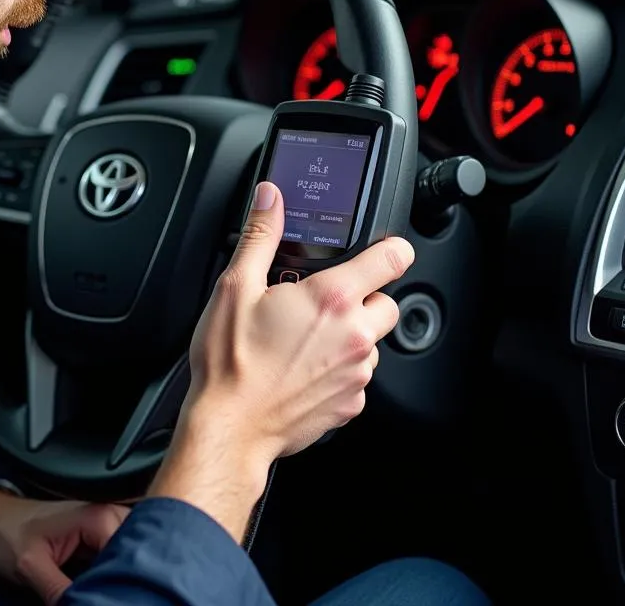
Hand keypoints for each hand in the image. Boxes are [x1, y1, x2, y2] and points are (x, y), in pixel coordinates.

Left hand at [0, 491, 129, 603]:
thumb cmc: (10, 533)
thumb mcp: (31, 566)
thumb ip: (59, 590)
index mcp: (97, 516)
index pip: (130, 551)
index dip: (124, 579)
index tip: (114, 597)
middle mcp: (108, 515)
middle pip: (134, 551)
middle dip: (127, 576)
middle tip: (115, 597)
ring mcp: (105, 525)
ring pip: (128, 554)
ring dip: (120, 575)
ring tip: (108, 593)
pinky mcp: (98, 536)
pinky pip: (115, 556)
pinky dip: (112, 572)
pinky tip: (104, 588)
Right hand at [150, 181, 412, 538]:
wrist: (230, 428)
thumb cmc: (231, 362)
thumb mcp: (236, 285)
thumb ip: (261, 234)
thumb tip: (270, 197)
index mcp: (332, 298)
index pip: (394, 258)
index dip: (389, 247)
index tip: (380, 249)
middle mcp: (356, 335)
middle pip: (386, 301)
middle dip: (360, 296)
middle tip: (319, 302)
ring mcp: (357, 373)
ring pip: (372, 341)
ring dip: (349, 335)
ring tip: (305, 338)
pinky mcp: (352, 404)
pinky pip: (358, 375)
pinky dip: (339, 369)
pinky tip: (304, 367)